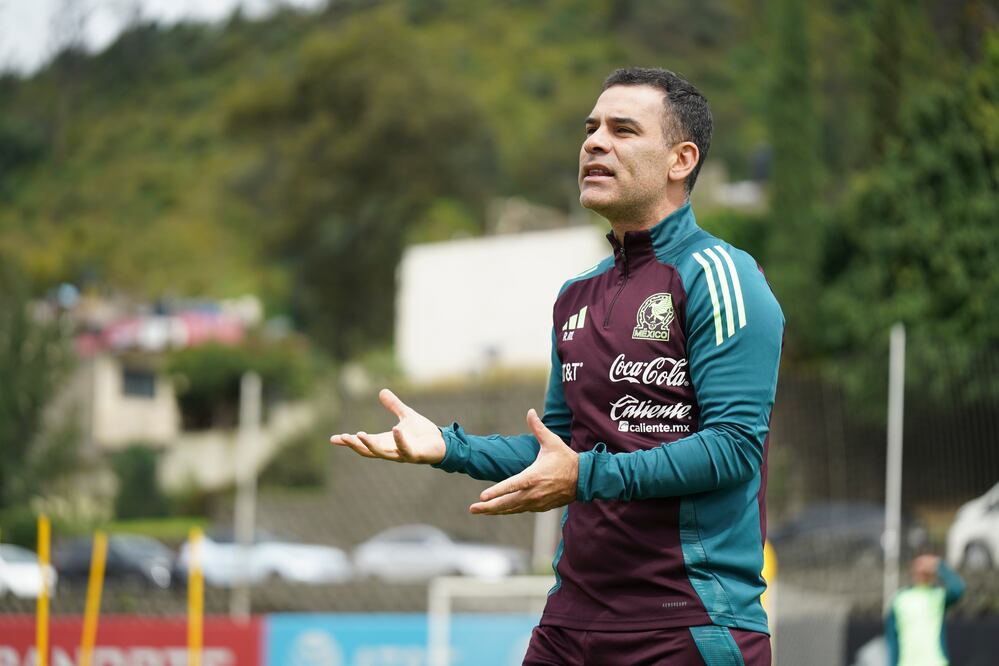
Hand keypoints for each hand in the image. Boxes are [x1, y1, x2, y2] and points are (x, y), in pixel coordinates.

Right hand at [329, 388, 445, 463]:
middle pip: (368, 451)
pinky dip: (399, 441)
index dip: (349, 441)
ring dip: (370, 445)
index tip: (333, 439)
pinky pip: (405, 449)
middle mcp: (391, 450)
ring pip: (382, 453)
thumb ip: (393, 405)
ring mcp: (402, 454)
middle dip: (355, 445)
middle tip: (342, 437)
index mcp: (386, 442)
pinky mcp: (416, 455)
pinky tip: (395, 430)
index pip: (363, 443)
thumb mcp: (405, 415)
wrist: (442, 443)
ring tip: (359, 434)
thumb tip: (382, 391)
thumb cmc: (423, 433)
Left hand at [469, 409, 577, 514]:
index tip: (482, 497)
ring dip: (496, 511)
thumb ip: (538, 428)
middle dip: (489, 507)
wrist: (584, 479)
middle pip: (507, 503)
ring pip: (513, 509)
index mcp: (533, 476)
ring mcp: (537, 502)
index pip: (511, 486)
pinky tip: (499, 510)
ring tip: (480, 511)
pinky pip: (521, 510)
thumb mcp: (552, 441)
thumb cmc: (566, 458)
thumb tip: (530, 411)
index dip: (496, 492)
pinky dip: (509, 510)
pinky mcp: (541, 507)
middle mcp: (534, 492)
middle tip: (473, 509)